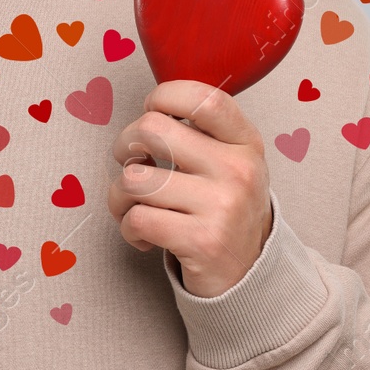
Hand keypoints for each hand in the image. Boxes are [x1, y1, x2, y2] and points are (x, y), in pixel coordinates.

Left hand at [107, 80, 272, 297]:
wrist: (249, 273)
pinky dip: (128, 228)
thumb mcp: (231, 162)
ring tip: (135, 207)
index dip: (163, 96)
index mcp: (245, 142)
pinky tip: (144, 234)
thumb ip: (201, 131)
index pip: (202, 98)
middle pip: (151, 130)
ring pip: (134, 179)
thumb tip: (149, 108)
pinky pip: (137, 219)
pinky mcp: (201, 241)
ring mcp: (222, 206)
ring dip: (120, 196)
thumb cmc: (224, 208)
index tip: (151, 112)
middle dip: (124, 145)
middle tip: (131, 161)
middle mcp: (238, 170)